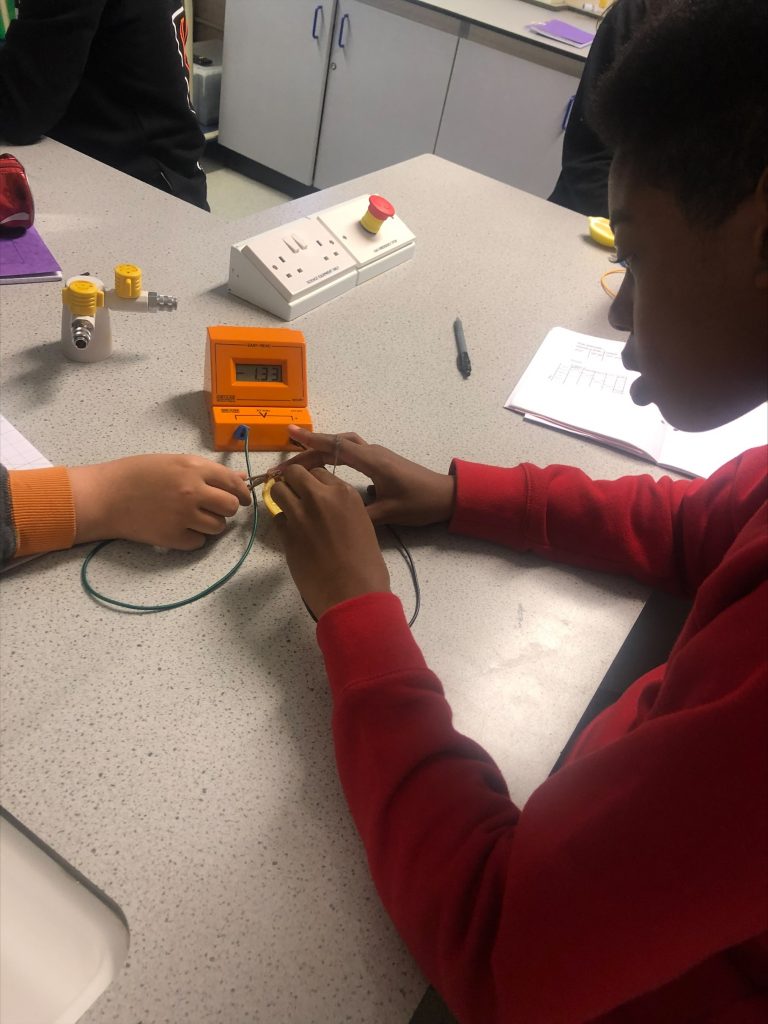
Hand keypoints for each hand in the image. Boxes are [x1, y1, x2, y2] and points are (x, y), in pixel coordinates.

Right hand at [69, 454, 251, 550]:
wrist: (104, 496)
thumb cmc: (135, 473)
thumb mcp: (173, 462)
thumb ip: (207, 470)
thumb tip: (240, 478)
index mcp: (193, 469)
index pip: (234, 483)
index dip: (243, 492)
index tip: (244, 498)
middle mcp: (193, 492)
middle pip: (231, 507)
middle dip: (227, 509)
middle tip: (215, 508)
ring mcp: (183, 516)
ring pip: (218, 527)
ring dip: (211, 524)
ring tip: (193, 517)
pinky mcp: (173, 538)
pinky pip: (199, 542)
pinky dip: (193, 538)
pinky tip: (179, 528)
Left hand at [270, 465, 389, 618]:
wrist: (353, 593)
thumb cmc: (367, 564)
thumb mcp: (362, 523)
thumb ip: (341, 508)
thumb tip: (325, 506)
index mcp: (345, 494)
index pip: (319, 472)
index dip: (313, 482)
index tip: (312, 492)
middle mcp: (320, 497)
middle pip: (294, 473)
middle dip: (293, 482)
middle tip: (296, 497)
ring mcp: (300, 515)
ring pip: (278, 490)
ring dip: (282, 498)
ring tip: (291, 513)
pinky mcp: (286, 534)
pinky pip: (276, 517)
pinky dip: (281, 522)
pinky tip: (292, 534)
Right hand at [271, 426, 455, 526]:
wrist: (445, 496)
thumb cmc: (419, 503)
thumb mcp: (389, 513)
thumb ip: (361, 514)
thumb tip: (334, 515)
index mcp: (372, 461)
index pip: (336, 447)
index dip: (312, 441)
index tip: (290, 433)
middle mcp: (372, 453)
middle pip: (335, 444)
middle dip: (309, 450)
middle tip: (286, 464)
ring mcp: (377, 455)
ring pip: (343, 445)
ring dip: (321, 449)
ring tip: (300, 461)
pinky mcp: (380, 461)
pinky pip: (351, 451)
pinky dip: (334, 453)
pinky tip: (325, 465)